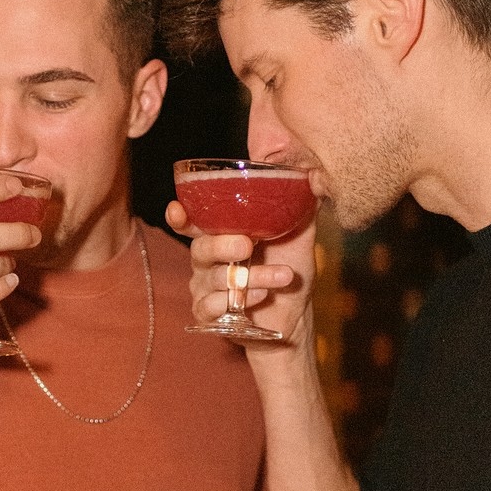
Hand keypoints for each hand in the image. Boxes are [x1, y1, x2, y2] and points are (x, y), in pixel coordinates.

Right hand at [166, 198, 317, 347]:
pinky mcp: (209, 314)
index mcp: (221, 236)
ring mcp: (205, 288)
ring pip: (215, 279)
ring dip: (251, 277)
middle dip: (222, 246)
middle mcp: (207, 261)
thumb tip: (313, 176)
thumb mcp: (299, 237)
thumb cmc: (289, 270)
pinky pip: (212, 306)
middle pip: (200, 249)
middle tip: (247, 246)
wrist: (297, 314)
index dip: (180, 217)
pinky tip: (261, 296)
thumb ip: (298, 209)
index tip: (177, 211)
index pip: (192, 223)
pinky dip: (239, 300)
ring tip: (282, 276)